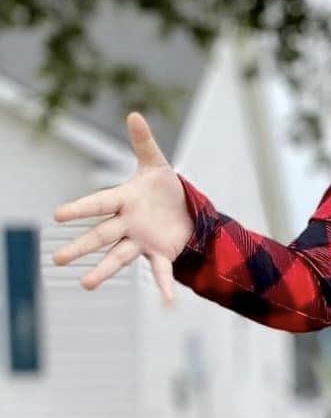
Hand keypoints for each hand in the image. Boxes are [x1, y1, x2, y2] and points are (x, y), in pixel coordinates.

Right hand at [53, 112, 193, 305]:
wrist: (186, 210)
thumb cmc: (163, 188)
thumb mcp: (156, 164)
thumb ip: (143, 142)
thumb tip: (133, 114)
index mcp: (124, 200)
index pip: (99, 204)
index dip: (80, 209)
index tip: (58, 215)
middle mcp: (128, 224)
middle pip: (102, 235)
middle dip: (81, 246)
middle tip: (58, 259)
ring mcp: (142, 241)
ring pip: (120, 257)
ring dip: (105, 270)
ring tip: (86, 284)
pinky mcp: (161, 253)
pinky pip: (161, 271)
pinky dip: (163, 286)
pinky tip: (167, 303)